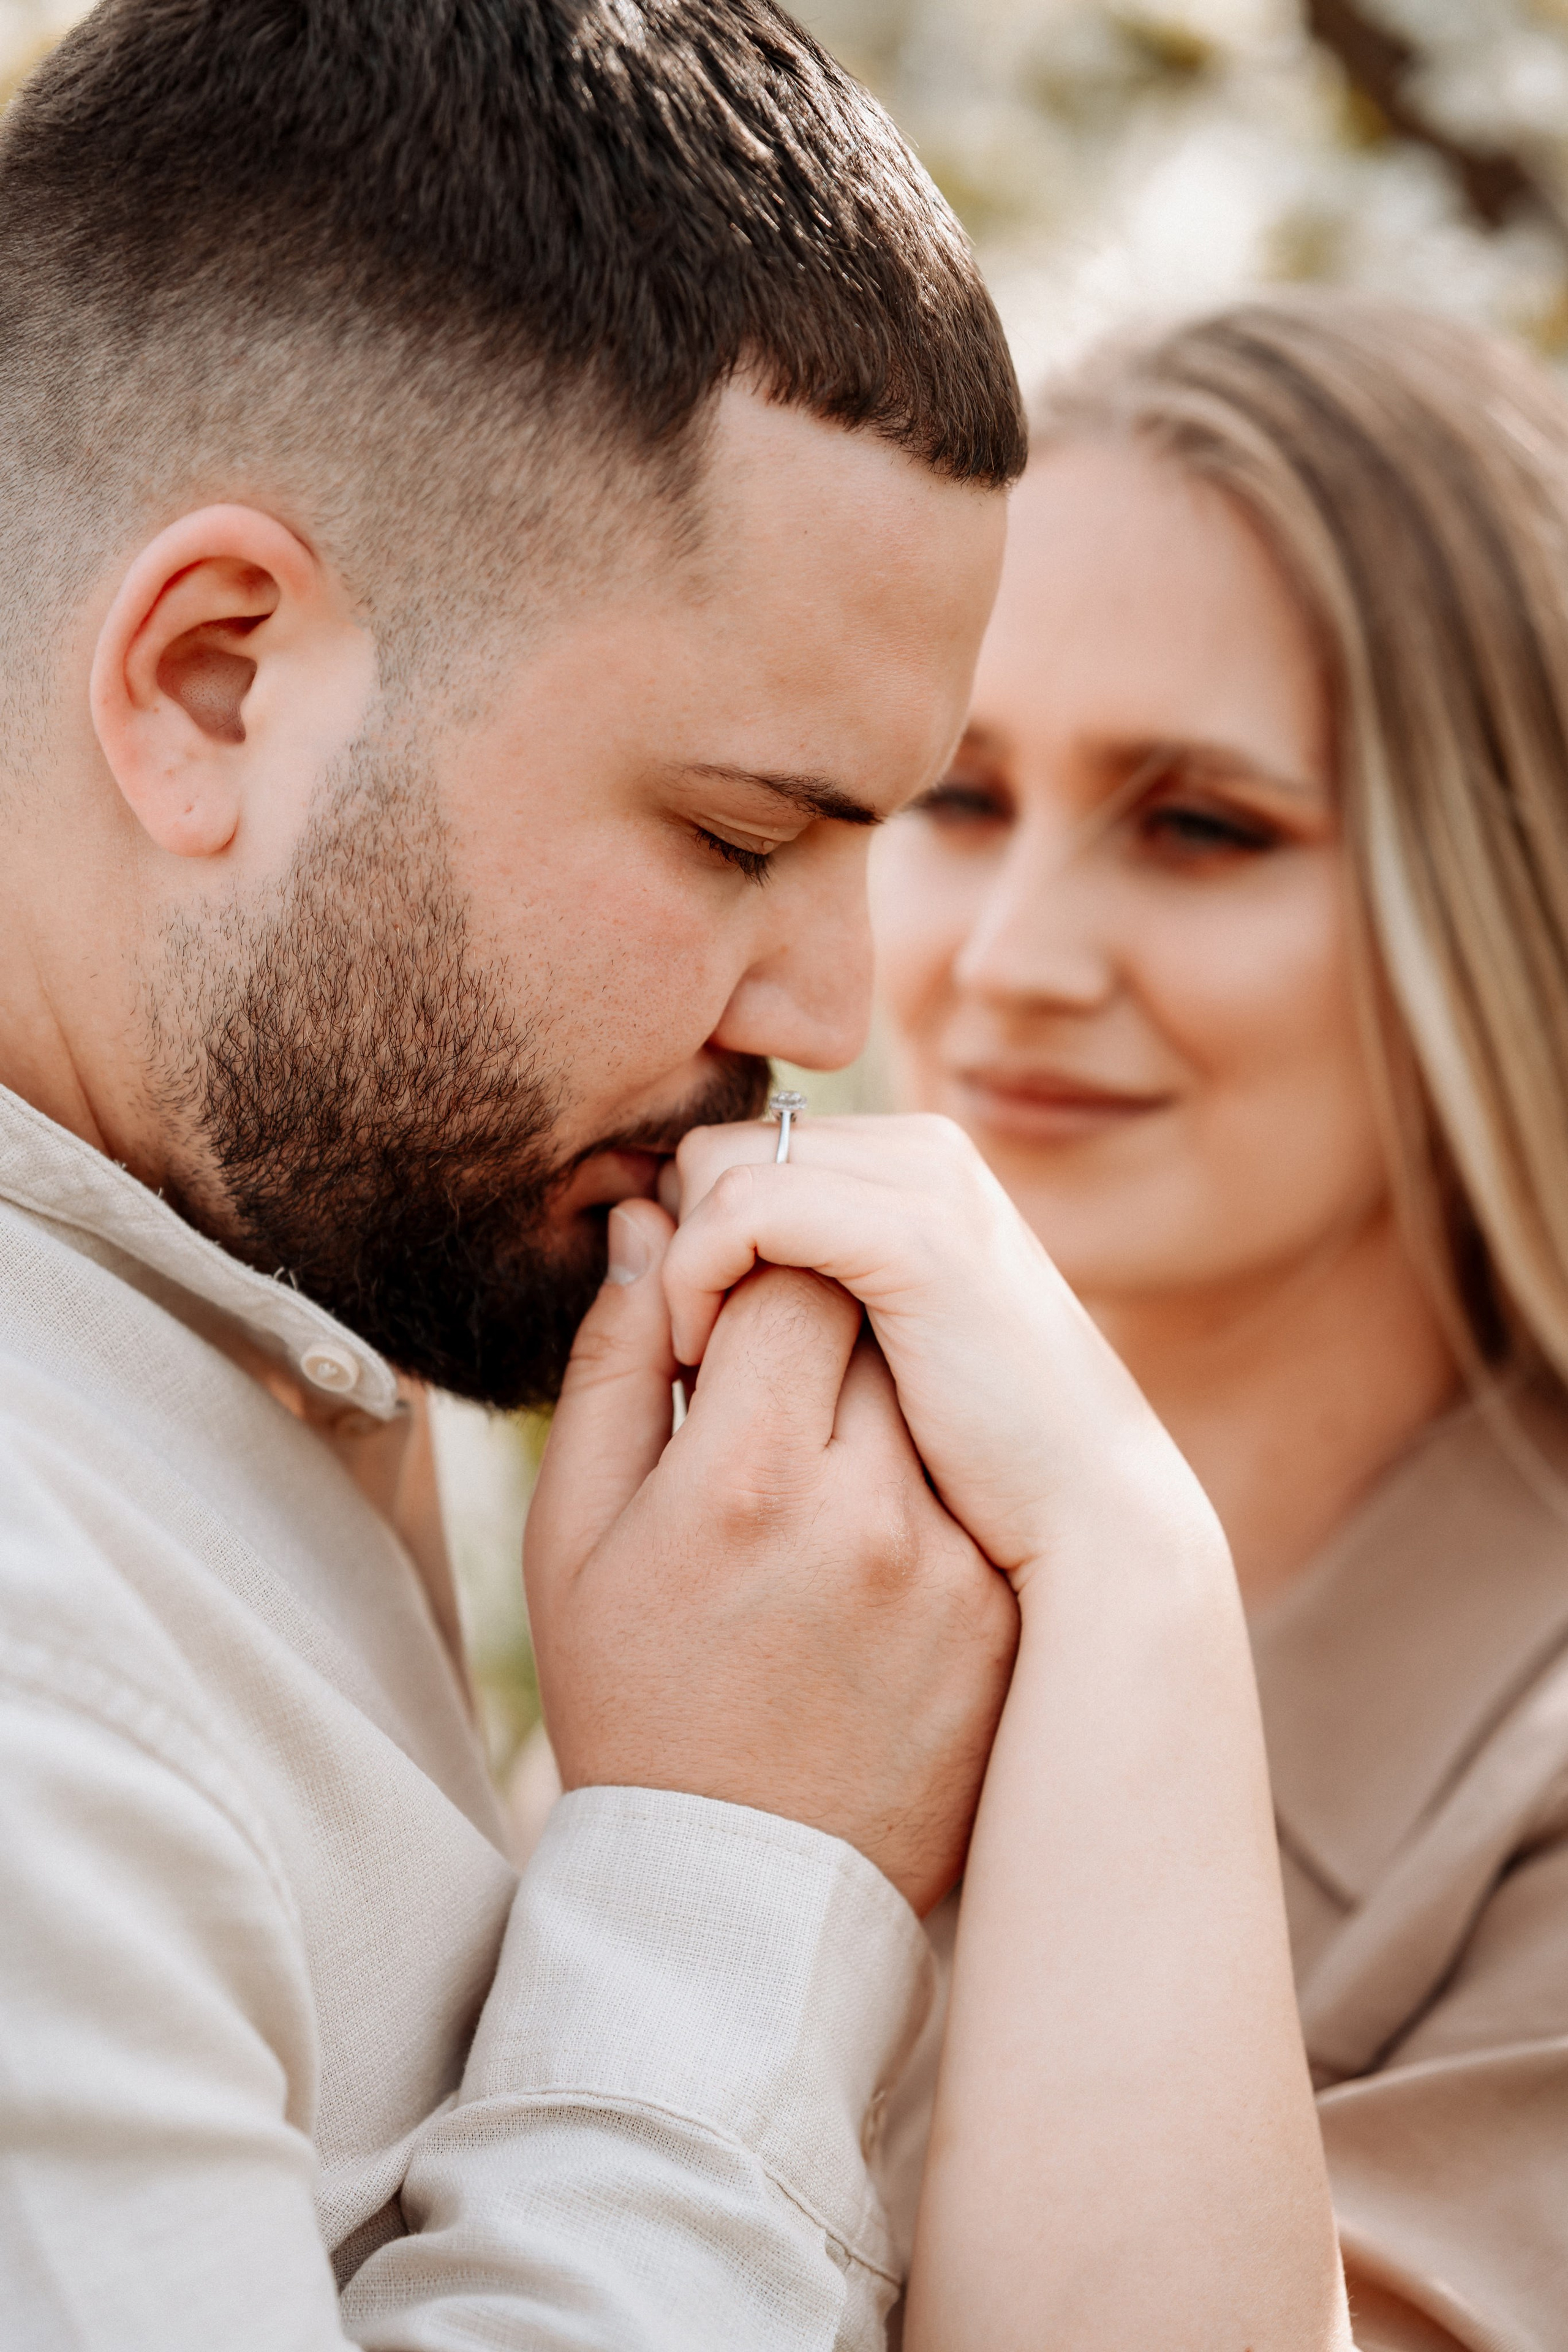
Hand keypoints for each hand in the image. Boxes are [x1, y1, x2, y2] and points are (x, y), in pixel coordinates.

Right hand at [524, 1198, 1018, 1914]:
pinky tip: (861, 1549)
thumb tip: (648, 1226)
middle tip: (771, 1379)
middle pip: (876, 1315)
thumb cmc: (631, 1697)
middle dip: (821, 1315)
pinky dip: (921, 1479)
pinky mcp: (997, 1611)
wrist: (739, 1887)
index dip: (751, 1266)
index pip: (791, 1267)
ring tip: (814, 1470)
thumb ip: (615, 1363)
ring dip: (874, 1396)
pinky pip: (967, 1482)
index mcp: (744, 1478)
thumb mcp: (574, 1536)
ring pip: (929, 1393)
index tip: (721, 1322)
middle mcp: (867, 1509)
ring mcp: (949, 1564)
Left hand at [665, 1114, 1221, 1589]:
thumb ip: (786, 1288)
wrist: (1092, 1522)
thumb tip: (647, 1228)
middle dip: (677, 1245)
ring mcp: (925, 1183)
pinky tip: (704, 1362)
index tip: (683, 1342)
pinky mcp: (916, 1237)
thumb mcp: (862, 1357)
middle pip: (717, 1149)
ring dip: (680, 1266)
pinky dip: (697, 1277)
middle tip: (683, 1359)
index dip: (686, 1241)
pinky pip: (744, 1210)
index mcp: (908, 1171)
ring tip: (697, 1369)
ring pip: (716, 1167)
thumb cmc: (972, 1469)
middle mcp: (919, 1153)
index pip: (738, 1153)